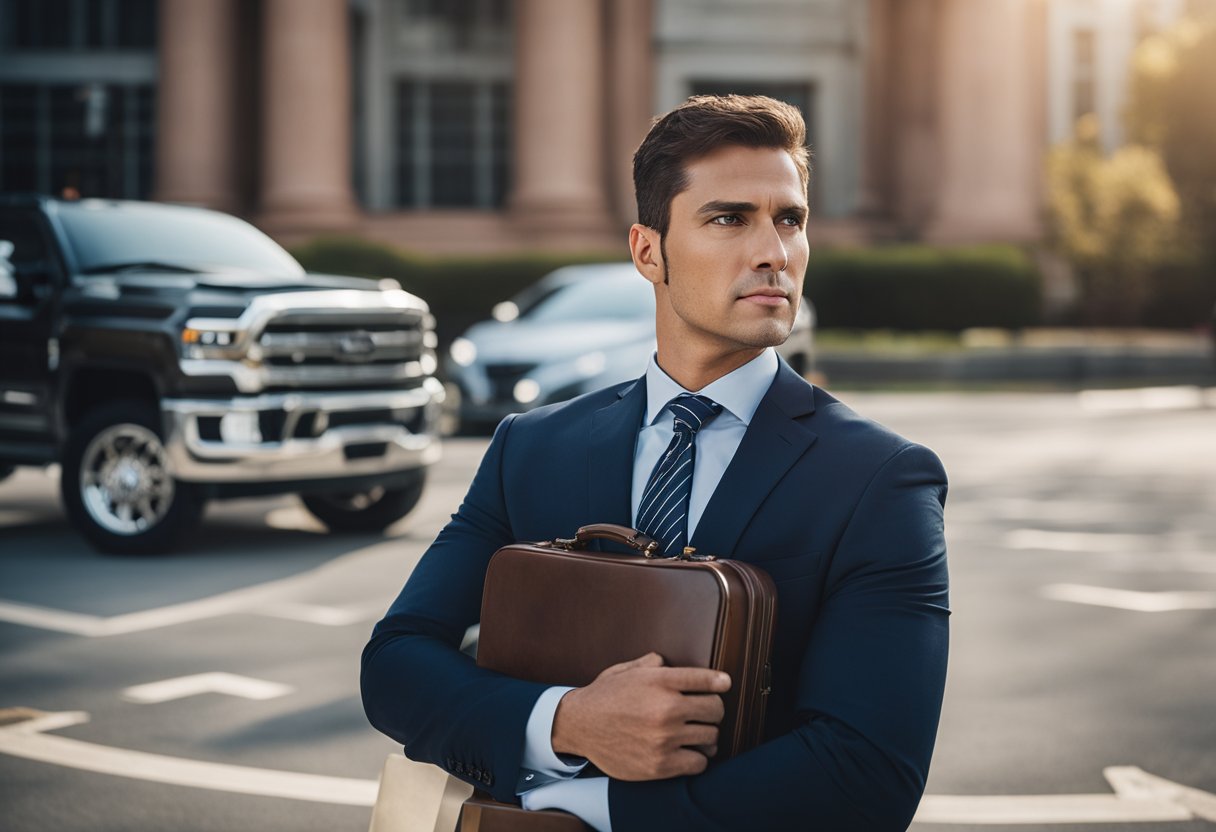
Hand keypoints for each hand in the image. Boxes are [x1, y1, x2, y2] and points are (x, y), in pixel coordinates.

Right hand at [550, 652, 729, 780]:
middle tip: (703, 713)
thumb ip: (652, 663)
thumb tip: (668, 662)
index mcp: (660, 681)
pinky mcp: (660, 764)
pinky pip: (699, 763)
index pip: (707, 679)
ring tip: (697, 733)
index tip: (723, 684)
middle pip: (716, 710)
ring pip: (711, 737)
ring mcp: (665, 738)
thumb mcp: (626, 670)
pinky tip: (687, 752)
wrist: (578, 726)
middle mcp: (666, 708)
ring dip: (706, 735)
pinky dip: (697, 758)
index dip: (720, 682)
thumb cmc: (605, 696)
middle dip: (712, 710)